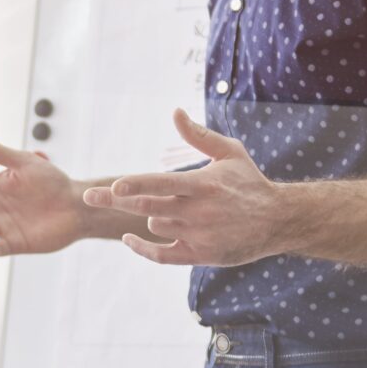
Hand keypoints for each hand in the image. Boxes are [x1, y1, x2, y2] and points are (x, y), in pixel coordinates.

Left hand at [81, 111, 286, 266]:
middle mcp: (199, 212)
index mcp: (203, 185)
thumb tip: (175, 112)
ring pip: (156, 225)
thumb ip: (199, 135)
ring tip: (175, 208)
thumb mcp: (230, 152)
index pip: (162, 184)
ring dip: (152, 216)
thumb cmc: (249, 182)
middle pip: (147, 207)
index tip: (114, 187)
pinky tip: (129, 238)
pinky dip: (143, 249)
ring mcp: (199, 235)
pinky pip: (162, 255)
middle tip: (88, 196)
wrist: (278, 220)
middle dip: (115, 201)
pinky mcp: (200, 255)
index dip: (136, 185)